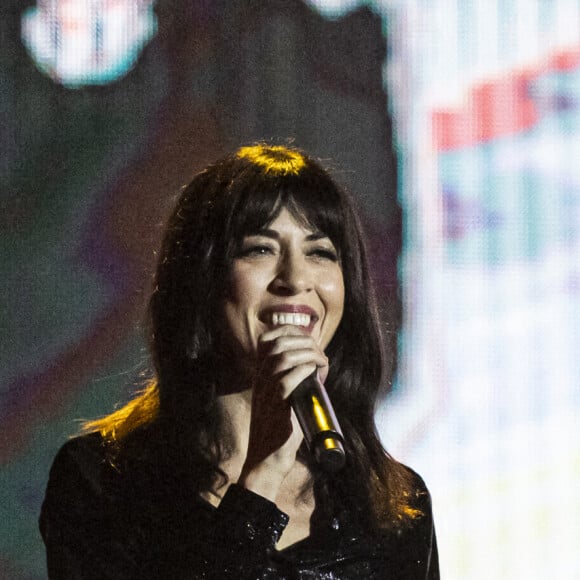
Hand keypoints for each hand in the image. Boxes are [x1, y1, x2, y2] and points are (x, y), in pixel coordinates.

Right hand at [238, 325, 328, 500]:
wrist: (266, 461)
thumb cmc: (279, 431)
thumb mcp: (280, 400)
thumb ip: (291, 382)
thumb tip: (315, 368)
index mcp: (260, 375)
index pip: (268, 340)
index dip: (291, 331)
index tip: (310, 339)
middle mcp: (260, 380)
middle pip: (278, 343)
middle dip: (304, 341)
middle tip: (320, 354)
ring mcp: (266, 392)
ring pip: (283, 357)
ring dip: (308, 354)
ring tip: (321, 362)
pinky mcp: (275, 407)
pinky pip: (287, 380)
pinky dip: (305, 371)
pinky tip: (316, 373)